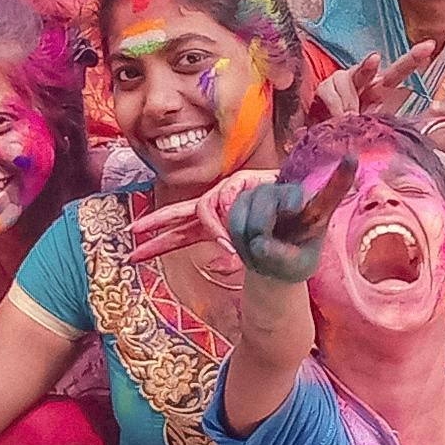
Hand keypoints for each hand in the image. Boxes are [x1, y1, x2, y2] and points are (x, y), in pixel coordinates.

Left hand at [126, 167, 274, 263]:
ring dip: (215, 230)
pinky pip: (224, 199)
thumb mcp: (253, 251)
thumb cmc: (286, 232)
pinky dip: (230, 217)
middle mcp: (217, 205)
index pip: (181, 232)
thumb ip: (233, 257)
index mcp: (215, 224)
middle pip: (177, 214)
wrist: (312, 211)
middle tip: (133, 232)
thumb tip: (215, 264)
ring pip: (204, 209)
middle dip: (155, 224)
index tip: (134, 253)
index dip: (159, 242)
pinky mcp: (242, 180)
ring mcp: (228, 191)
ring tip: (231, 244)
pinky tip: (240, 224)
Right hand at [225, 162, 356, 284]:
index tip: (352, 158)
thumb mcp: (297, 268)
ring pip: (250, 209)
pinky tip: (245, 246)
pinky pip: (233, 217)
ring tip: (259, 252)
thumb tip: (261, 244)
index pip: (332, 191)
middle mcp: (292, 193)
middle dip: (264, 226)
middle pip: (276, 198)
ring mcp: (266, 192)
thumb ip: (284, 258)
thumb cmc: (291, 262)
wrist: (269, 264)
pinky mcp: (243, 198)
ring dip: (250, 238)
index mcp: (317, 210)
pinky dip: (236, 238)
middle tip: (265, 250)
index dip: (342, 175)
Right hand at [309, 39, 440, 125]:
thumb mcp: (374, 131)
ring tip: (350, 118)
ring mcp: (342, 81)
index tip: (430, 46)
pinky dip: (336, 105)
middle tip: (375, 59)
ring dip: (348, 100)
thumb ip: (388, 128)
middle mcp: (362, 80)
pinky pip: (331, 91)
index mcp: (379, 89)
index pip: (398, 72)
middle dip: (373, 61)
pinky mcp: (325, 87)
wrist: (324, 138)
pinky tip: (337, 116)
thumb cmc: (352, 133)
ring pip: (346, 79)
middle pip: (371, 66)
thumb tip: (405, 131)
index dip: (413, 59)